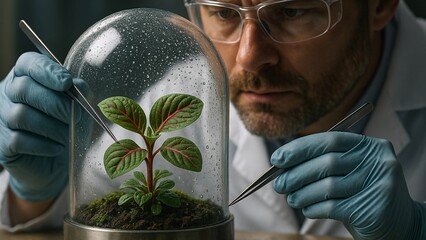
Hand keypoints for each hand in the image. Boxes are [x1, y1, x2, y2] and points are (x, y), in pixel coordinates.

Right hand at [0, 52, 86, 201]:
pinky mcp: (2, 144)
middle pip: (24, 89)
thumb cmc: (66, 124)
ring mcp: (1, 118)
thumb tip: (79, 86)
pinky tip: (57, 148)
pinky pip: (19, 140)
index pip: (29, 63)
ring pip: (21, 115)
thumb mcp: (76, 105)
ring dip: (52, 126)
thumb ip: (77, 92)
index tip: (66, 82)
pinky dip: (44, 145)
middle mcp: (8, 93)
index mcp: (26, 77)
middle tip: (75, 115)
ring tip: (67, 135)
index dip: (47, 71)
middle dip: (55, 103)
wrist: (57, 161)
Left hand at [271, 132, 425, 238]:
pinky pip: (333, 206)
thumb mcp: (350, 171)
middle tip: (279, 184)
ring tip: (292, 199)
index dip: (300, 148)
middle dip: (296, 174)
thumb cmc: (363, 193)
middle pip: (326, 163)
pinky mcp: (374, 208)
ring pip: (327, 186)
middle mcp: (377, 161)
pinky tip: (307, 209)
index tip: (278, 159)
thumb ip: (324, 163)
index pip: (329, 139)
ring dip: (302, 194)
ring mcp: (379, 184)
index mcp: (370, 146)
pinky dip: (314, 208)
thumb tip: (283, 164)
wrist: (400, 224)